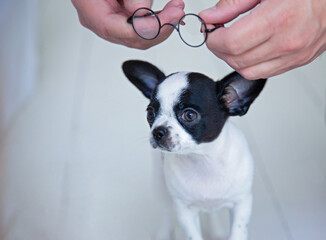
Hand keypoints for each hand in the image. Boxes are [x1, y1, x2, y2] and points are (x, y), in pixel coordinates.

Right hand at [71, 0, 184, 48]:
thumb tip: (141, 11)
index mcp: (89, 8)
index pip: (115, 29)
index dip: (143, 29)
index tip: (167, 19)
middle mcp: (97, 20)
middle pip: (130, 38)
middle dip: (159, 28)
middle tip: (177, 13)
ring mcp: (109, 21)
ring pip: (138, 37)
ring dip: (161, 26)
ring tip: (177, 10)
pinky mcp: (120, 18)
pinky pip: (140, 28)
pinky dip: (157, 22)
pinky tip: (169, 12)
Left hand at [199, 0, 325, 78]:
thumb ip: (234, 3)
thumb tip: (210, 17)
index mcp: (278, 18)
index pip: (232, 43)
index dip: (213, 39)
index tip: (210, 31)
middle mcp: (288, 42)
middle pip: (237, 60)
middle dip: (219, 50)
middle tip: (217, 35)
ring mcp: (295, 55)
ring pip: (248, 72)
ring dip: (233, 60)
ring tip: (232, 43)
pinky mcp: (299, 61)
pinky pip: (264, 73)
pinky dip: (250, 65)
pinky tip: (249, 50)